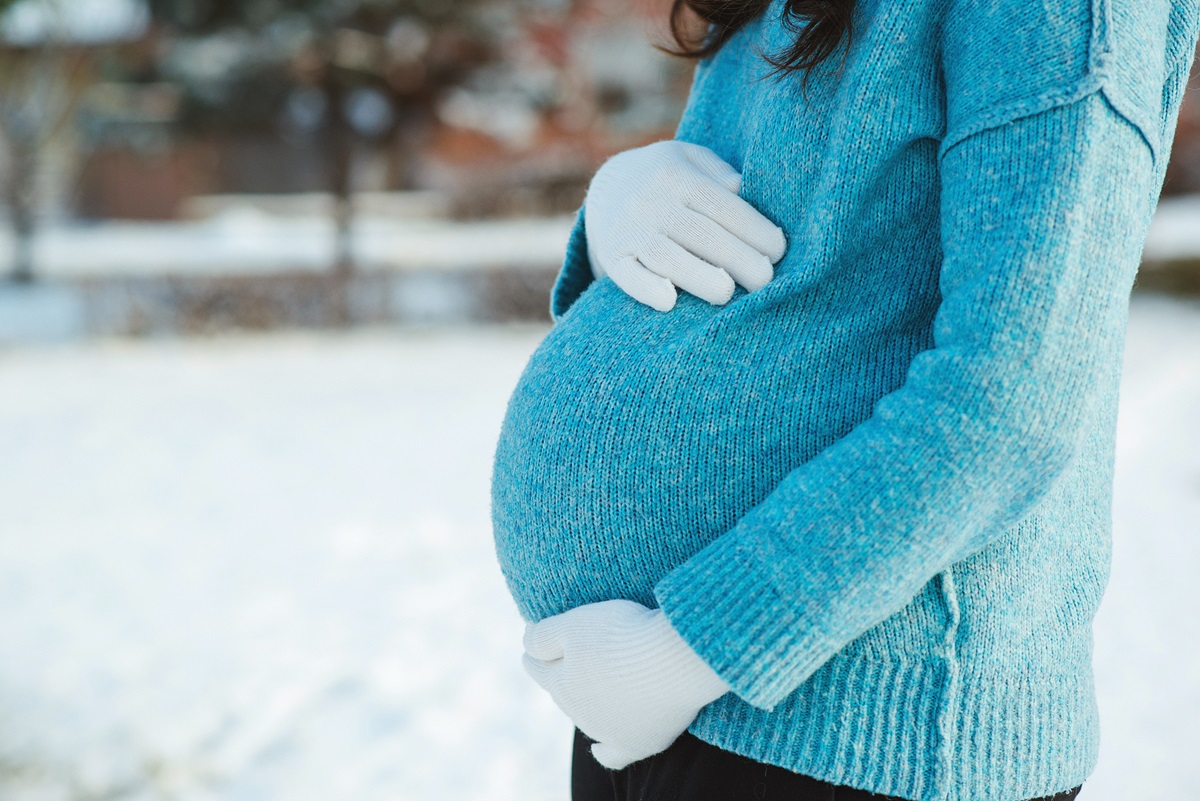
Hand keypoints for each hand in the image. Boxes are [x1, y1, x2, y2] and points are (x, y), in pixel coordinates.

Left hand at [522, 599, 729, 769]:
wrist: (675, 658)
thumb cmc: (624, 635)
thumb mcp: (575, 624)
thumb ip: (543, 636)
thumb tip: (525, 642)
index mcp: (560, 684)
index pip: (536, 665)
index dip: (536, 648)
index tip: (539, 635)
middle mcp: (579, 714)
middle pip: (561, 690)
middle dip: (562, 672)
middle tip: (575, 651)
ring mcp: (608, 732)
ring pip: (586, 716)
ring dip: (586, 700)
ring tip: (596, 682)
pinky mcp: (638, 743)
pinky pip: (613, 755)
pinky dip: (605, 749)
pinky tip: (601, 746)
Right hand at [584, 140, 787, 311]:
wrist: (607, 187)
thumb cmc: (669, 179)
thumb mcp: (693, 161)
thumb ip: (723, 178)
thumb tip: (759, 200)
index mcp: (678, 176)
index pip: (722, 205)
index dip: (753, 229)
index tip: (778, 251)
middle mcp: (651, 202)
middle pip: (699, 233)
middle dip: (737, 258)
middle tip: (765, 281)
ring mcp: (629, 231)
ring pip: (665, 256)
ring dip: (699, 277)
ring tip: (727, 294)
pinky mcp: (613, 257)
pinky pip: (628, 275)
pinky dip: (647, 288)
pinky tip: (670, 302)